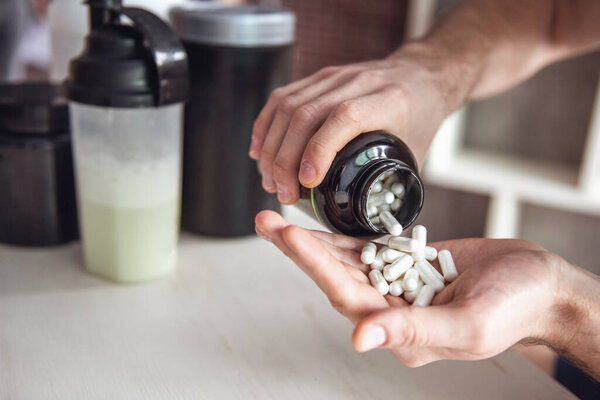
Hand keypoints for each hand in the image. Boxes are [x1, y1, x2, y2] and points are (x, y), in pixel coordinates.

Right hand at [249, 45, 457, 204]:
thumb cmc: (420, 116)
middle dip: (286, 160)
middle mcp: (358, 83)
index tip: (307, 182)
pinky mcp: (319, 77)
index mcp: (387, 101)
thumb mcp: (417, 151)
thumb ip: (395, 185)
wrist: (421, 75)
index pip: (345, 118)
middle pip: (306, 114)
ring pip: (288, 107)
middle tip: (282, 193)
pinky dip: (266, 126)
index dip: (320, 149)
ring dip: (272, 148)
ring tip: (270, 180)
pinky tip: (260, 151)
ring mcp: (335, 76)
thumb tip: (373, 225)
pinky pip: (282, 98)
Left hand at [255, 210, 563, 366]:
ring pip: (345, 262)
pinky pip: (367, 252)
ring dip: (313, 241)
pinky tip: (319, 224)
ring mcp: (397, 287)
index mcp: (400, 332)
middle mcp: (391, 311)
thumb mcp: (468, 325)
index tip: (286, 236)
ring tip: (279, 219)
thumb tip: (361, 340)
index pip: (346, 295)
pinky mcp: (405, 266)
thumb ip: (414, 332)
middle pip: (336, 277)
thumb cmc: (515, 308)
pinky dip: (343, 238)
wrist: (540, 285)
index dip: (314, 264)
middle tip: (266, 220)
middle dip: (300, 248)